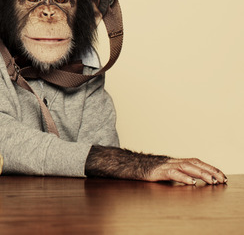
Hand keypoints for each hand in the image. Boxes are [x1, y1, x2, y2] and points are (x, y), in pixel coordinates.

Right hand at [86, 145, 227, 184]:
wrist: (123, 164)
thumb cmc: (140, 169)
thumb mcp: (160, 171)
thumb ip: (173, 173)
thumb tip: (186, 179)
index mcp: (172, 161)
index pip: (195, 161)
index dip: (209, 167)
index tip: (220, 174)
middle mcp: (170, 161)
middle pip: (194, 163)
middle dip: (210, 170)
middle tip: (222, 179)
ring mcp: (163, 165)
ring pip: (186, 166)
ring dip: (201, 174)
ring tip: (212, 181)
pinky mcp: (156, 171)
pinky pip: (171, 173)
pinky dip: (183, 177)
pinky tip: (191, 182)